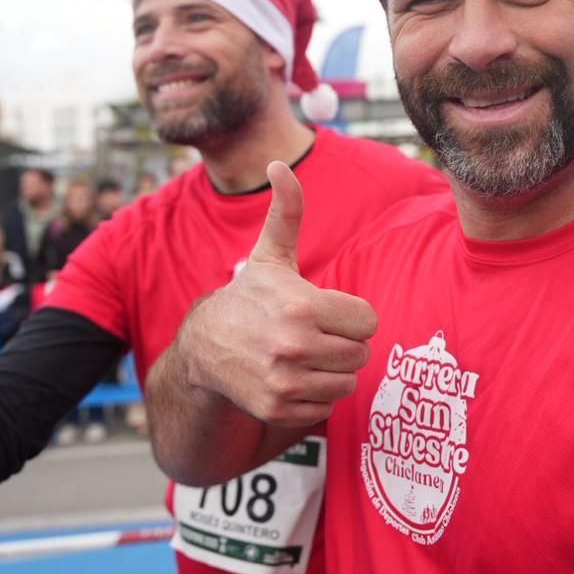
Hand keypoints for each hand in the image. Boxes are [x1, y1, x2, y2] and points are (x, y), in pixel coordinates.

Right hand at [179, 161, 376, 428]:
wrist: (204, 347)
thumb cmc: (250, 298)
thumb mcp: (271, 256)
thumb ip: (288, 211)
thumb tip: (278, 164)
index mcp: (302, 307)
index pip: (368, 321)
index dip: (351, 315)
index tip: (328, 311)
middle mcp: (294, 346)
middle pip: (360, 353)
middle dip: (345, 342)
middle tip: (318, 334)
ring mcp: (286, 382)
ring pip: (347, 381)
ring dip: (334, 370)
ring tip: (307, 354)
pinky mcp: (279, 409)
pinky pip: (326, 406)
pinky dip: (317, 395)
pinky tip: (295, 376)